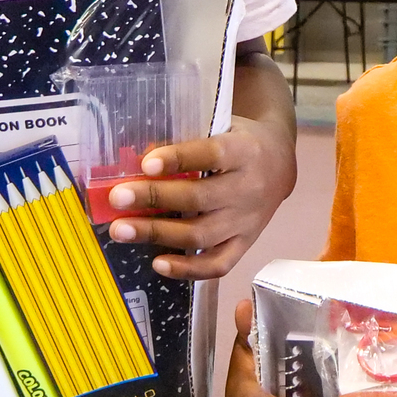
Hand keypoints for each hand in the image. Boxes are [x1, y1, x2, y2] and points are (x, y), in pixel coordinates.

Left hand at [104, 113, 295, 281]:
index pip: (211, 155)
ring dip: (158, 233)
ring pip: (201, 235)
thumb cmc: (239, 141)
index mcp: (245, 151)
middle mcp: (249, 188)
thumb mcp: (220, 127)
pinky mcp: (246, 244)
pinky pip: (217, 264)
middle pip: (199, 199)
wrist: (279, 163)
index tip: (146, 164)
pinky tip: (158, 263)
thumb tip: (137, 160)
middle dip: (154, 198)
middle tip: (117, 198)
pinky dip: (187, 269)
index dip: (178, 159)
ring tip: (121, 230)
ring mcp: (248, 221)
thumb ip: (187, 140)